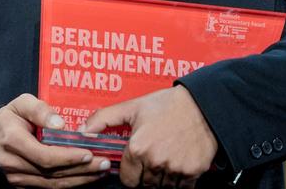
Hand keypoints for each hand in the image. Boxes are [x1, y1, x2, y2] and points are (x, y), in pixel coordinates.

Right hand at [0, 93, 111, 186]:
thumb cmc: (9, 117)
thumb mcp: (21, 103)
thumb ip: (40, 110)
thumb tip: (60, 125)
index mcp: (12, 141)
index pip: (44, 156)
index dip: (68, 157)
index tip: (89, 153)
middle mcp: (12, 163)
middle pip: (52, 173)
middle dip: (81, 169)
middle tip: (105, 163)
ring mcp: (16, 177)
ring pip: (52, 184)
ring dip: (80, 179)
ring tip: (101, 171)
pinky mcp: (21, 185)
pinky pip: (48, 187)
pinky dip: (70, 182)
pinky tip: (86, 175)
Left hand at [81, 86, 217, 187]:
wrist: (202, 105)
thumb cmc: (166, 105)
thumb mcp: (131, 107)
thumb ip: (103, 119)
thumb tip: (82, 131)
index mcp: (138, 148)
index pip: (126, 179)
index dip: (128, 172)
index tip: (133, 164)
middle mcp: (155, 162)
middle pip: (143, 185)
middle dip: (143, 176)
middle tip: (149, 161)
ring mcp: (175, 169)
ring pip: (161, 188)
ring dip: (160, 178)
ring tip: (163, 160)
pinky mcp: (193, 172)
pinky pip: (181, 188)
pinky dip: (178, 181)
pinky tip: (176, 164)